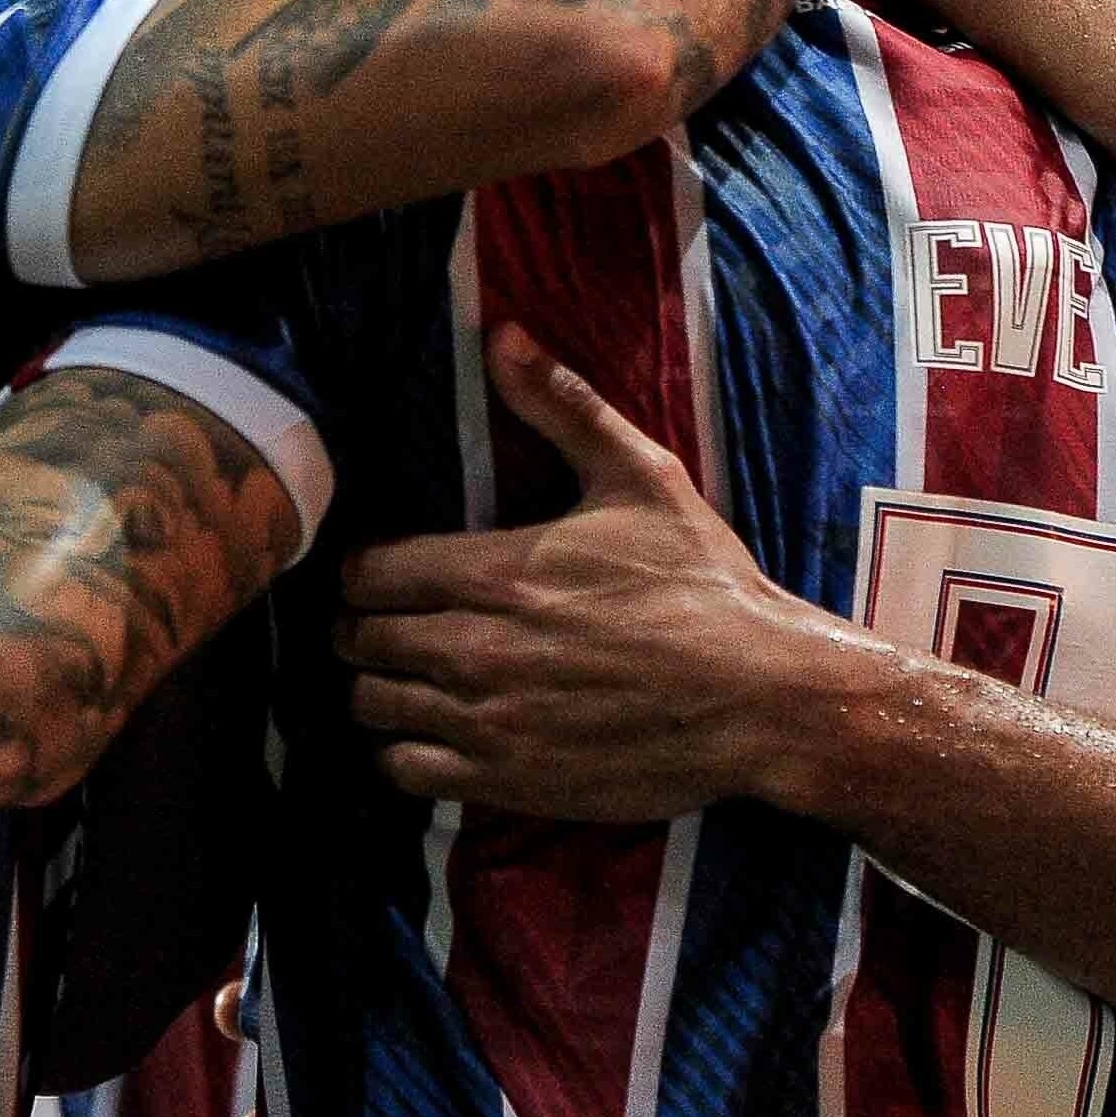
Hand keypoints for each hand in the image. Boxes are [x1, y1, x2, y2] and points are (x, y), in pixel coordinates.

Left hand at [334, 325, 868, 821]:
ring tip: (414, 676)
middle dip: (365, 625)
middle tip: (397, 620)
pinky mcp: (505, 780)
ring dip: (381, 687)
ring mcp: (484, 721)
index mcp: (495, 571)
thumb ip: (563, 407)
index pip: (364, 573)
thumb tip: (503, 336)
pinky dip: (406, 752)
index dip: (364, 569)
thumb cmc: (704, 585)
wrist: (759, 697)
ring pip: (370, 705)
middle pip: (356, 639)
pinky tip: (439, 732)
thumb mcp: (642, 479)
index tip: (390, 569)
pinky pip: (405, 771)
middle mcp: (473, 648)